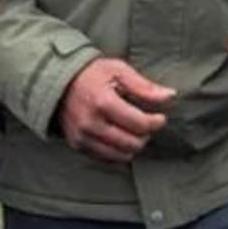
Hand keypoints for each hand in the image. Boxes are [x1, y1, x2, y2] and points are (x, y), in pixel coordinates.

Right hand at [56, 57, 176, 163]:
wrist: (57, 81)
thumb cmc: (91, 74)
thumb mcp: (118, 70)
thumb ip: (144, 86)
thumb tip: (170, 96)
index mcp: (102, 102)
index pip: (140, 124)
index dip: (156, 122)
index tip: (159, 117)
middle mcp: (90, 123)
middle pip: (133, 143)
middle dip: (145, 135)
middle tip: (144, 124)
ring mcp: (82, 136)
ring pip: (121, 155)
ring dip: (132, 145)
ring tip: (132, 131)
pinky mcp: (77, 144)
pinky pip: (106, 157)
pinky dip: (117, 150)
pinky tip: (118, 136)